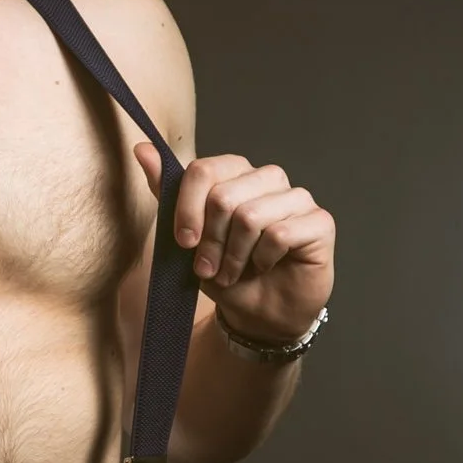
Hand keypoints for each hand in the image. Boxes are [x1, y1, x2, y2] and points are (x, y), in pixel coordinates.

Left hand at [134, 144, 334, 342]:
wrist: (259, 314)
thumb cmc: (225, 273)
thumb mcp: (187, 237)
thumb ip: (167, 192)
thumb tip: (142, 149)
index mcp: (235, 174)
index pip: (204, 170)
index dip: (187, 210)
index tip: (184, 243)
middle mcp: (268, 178)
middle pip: (223, 197)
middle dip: (211, 242)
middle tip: (211, 268)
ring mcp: (297, 197)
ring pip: (250, 216)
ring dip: (235, 256)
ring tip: (234, 272)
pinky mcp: (320, 222)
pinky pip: (280, 235)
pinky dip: (263, 260)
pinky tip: (266, 266)